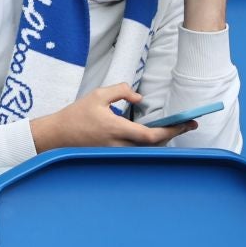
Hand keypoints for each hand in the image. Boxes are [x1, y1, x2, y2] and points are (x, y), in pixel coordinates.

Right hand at [28, 84, 195, 151]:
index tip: (186, 123)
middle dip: (172, 134)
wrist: (58, 135)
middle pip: (154, 145)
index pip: (151, 135)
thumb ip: (121, 91)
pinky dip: (149, 144)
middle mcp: (119, 144)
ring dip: (162, 140)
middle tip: (187, 125)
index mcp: (117, 129)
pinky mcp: (114, 155)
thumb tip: (139, 98)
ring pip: (147, 149)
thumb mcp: (97, 95)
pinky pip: (137, 151)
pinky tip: (155, 135)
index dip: (171, 130)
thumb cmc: (76, 115)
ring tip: (174, 128)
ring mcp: (117, 152)